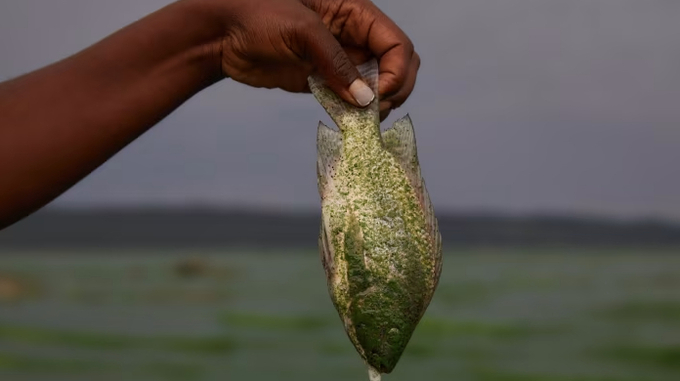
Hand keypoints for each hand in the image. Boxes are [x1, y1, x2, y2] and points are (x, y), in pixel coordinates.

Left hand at [215, 0, 419, 119]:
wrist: (219, 34)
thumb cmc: (257, 15)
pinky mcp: (322, 80)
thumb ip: (337, 62)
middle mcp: (353, 36)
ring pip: (377, 85)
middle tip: (374, 110)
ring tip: (363, 120)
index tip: (379, 93)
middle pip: (397, 65)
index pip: (397, 43)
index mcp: (355, 13)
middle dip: (395, 89)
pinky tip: (349, 122)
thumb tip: (367, 100)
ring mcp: (339, 60)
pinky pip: (351, 99)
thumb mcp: (302, 31)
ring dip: (377, 105)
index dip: (397, 71)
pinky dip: (356, 113)